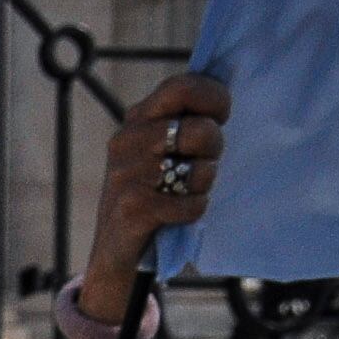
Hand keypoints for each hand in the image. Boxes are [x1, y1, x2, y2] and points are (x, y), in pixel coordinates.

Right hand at [79, 73, 226, 307]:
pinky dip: (193, 211)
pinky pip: (191, 204)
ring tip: (186, 191)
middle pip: (199, 130)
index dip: (214, 99)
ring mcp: (125, 175)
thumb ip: (182, 119)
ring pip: (198, 170)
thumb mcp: (159, 148)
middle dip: (215, 149)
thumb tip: (223, 95)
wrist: (115, 251)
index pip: (183, 87)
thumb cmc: (152, 192)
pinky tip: (176, 215)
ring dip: (203, 184)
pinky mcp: (132, 209)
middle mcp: (126, 141)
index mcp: (136, 119)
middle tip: (203, 162)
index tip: (220, 117)